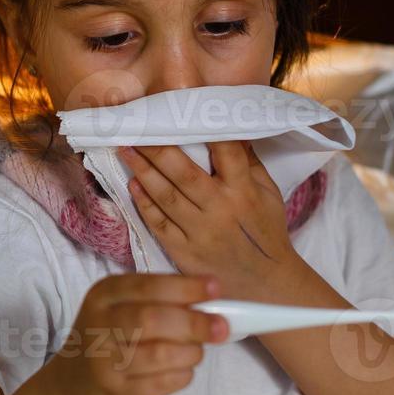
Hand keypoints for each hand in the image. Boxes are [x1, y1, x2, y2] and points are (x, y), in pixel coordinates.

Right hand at [43, 272, 227, 394]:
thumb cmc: (111, 341)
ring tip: (195, 352)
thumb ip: (161, 302)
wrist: (74, 387)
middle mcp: (99, 324)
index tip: (215, 289)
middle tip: (221, 328)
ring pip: (162, 354)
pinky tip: (181, 370)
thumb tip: (212, 301)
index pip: (148, 286)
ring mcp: (104, 361)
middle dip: (194, 323)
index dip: (185, 288)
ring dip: (190, 353)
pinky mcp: (115, 391)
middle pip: (154, 320)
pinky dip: (182, 375)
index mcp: (104, 295)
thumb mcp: (123, 310)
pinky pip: (163, 382)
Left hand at [118, 140, 310, 303]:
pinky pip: (158, 223)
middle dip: (157, 148)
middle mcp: (220, 209)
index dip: (205, 129)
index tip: (183, 109)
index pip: (225, 152)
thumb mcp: (268, 194)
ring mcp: (199, 231)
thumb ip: (249, 163)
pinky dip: (143, 203)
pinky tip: (132, 185)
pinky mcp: (183, 251)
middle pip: (183, 172)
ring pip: (165, 196)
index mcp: (244, 191)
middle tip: (135, 129)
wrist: (265, 284)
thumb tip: (231, 130)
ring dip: (142, 170)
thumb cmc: (267, 233)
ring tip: (125, 149)